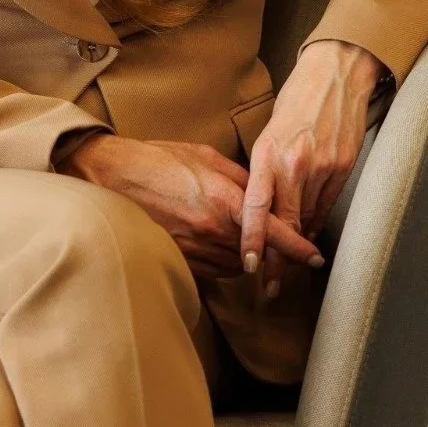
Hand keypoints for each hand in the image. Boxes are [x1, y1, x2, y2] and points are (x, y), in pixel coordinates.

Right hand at [63, 132, 324, 281]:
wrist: (111, 176)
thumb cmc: (157, 159)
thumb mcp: (205, 157)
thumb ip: (240, 178)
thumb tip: (263, 193)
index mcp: (225, 200)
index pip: (275, 231)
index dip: (300, 247)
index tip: (317, 257)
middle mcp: (214, 231)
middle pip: (258, 254)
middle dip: (269, 250)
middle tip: (276, 245)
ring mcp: (195, 249)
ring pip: (237, 265)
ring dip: (244, 256)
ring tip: (232, 234)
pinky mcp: (179, 260)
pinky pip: (214, 270)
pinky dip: (221, 260)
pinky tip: (212, 241)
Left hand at [240, 39, 381, 297]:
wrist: (335, 75)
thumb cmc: (296, 103)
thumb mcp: (270, 133)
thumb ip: (265, 170)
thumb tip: (260, 209)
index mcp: (268, 153)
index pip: (255, 206)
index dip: (253, 240)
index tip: (251, 266)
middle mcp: (295, 163)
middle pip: (285, 224)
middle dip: (278, 259)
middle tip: (271, 285)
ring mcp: (323, 167)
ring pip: (308, 218)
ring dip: (297, 242)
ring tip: (289, 263)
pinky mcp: (345, 168)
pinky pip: (327, 206)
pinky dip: (316, 222)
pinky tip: (309, 233)